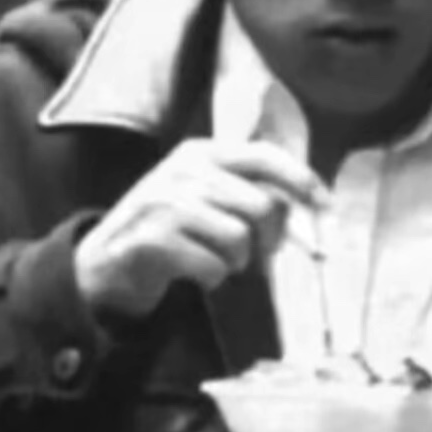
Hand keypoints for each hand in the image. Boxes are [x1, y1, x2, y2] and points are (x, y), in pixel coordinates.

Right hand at [74, 140, 325, 319]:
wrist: (105, 261)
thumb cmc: (170, 226)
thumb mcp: (205, 194)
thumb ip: (248, 191)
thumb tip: (305, 206)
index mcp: (201, 153)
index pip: (263, 155)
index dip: (300, 178)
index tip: (326, 203)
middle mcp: (184, 170)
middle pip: (262, 205)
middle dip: (268, 238)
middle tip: (254, 254)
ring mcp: (166, 203)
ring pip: (239, 239)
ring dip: (235, 262)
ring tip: (212, 259)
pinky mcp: (153, 240)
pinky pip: (212, 268)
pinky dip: (209, 279)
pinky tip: (189, 272)